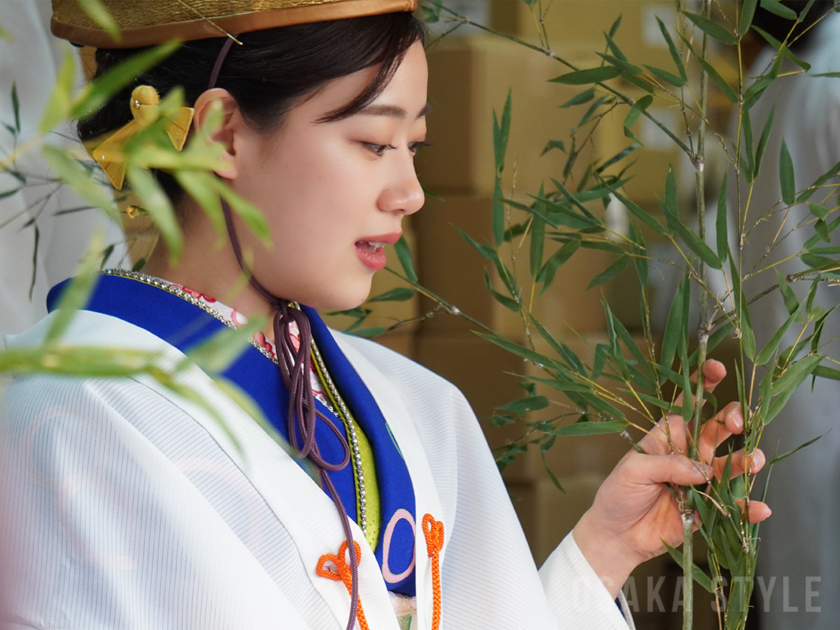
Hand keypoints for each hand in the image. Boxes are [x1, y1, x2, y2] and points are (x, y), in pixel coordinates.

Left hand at [572, 360, 771, 597]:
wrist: (617, 535)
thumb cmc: (618, 494)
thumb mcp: (634, 470)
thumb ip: (668, 465)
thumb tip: (704, 470)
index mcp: (668, 435)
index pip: (689, 403)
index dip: (704, 383)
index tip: (718, 368)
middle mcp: (689, 453)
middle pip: (719, 429)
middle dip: (733, 419)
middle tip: (738, 424)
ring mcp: (701, 480)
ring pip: (733, 464)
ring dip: (747, 460)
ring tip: (753, 461)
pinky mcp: (708, 508)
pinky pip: (734, 505)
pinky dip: (748, 507)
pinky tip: (759, 508)